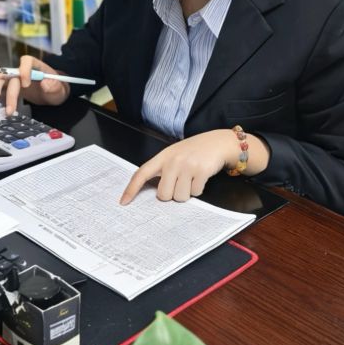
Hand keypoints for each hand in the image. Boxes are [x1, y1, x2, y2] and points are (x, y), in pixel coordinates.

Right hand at [0, 54, 71, 115]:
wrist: (54, 92)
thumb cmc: (58, 88)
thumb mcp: (60, 89)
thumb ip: (54, 86)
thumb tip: (46, 82)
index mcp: (37, 66)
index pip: (27, 62)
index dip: (24, 70)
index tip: (26, 84)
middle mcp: (24, 70)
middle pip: (13, 76)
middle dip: (11, 93)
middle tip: (10, 109)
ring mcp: (16, 77)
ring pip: (3, 78)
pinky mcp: (12, 85)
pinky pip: (0, 81)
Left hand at [118, 129, 244, 204]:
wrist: (220, 142)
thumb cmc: (195, 151)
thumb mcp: (175, 155)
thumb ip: (163, 170)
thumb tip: (156, 194)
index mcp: (163, 157)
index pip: (141, 173)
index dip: (131, 189)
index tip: (123, 202)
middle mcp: (173, 161)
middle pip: (163, 195)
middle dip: (172, 194)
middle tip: (180, 183)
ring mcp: (187, 165)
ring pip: (180, 197)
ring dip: (187, 193)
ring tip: (192, 178)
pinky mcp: (201, 171)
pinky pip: (195, 193)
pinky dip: (198, 189)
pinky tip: (201, 177)